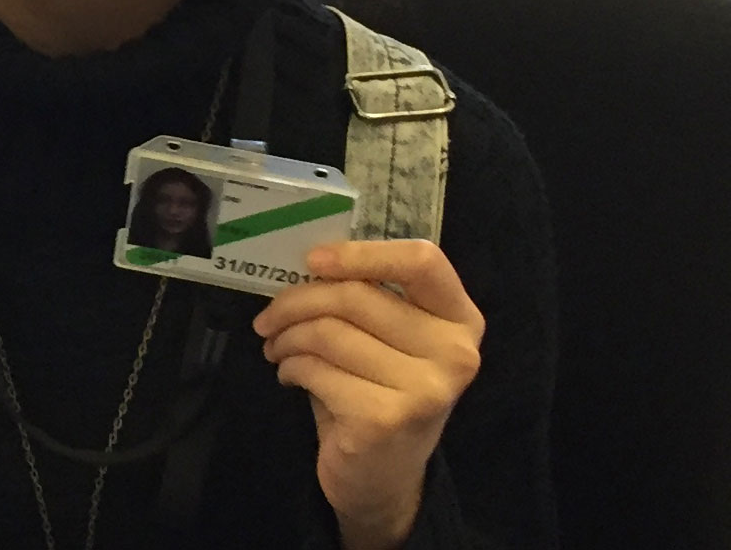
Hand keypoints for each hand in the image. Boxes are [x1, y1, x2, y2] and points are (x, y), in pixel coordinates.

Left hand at [251, 240, 484, 549]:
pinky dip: (290, 368)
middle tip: (269, 318)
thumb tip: (307, 265)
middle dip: (297, 302)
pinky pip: (317, 370)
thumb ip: (368, 298)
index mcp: (460, 319)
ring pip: (329, 332)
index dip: (362, 253)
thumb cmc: (380, 393)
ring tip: (278, 348)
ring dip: (287, 337)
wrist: (383, 478)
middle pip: (357, 296)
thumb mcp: (389, 341)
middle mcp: (454, 352)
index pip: (422, 261)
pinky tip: (290, 376)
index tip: (313, 260)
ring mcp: (425, 389)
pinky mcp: (385, 419)